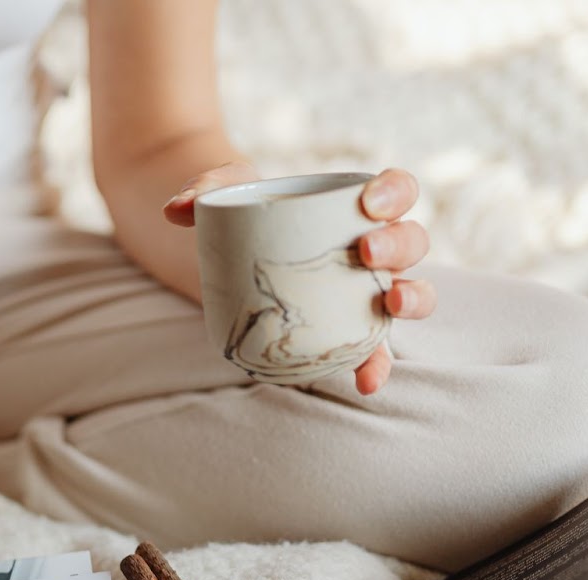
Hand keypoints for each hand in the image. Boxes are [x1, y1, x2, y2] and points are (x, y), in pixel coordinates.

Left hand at [163, 165, 435, 395]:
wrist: (229, 250)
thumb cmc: (243, 213)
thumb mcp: (225, 193)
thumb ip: (204, 189)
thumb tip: (176, 209)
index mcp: (356, 206)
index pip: (397, 191)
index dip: (396, 193)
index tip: (370, 203)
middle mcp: (372, 248)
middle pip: (411, 242)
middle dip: (399, 246)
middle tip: (365, 251)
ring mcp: (364, 290)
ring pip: (409, 292)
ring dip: (410, 298)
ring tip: (389, 304)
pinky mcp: (346, 328)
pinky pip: (374, 349)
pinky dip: (377, 365)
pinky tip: (365, 383)